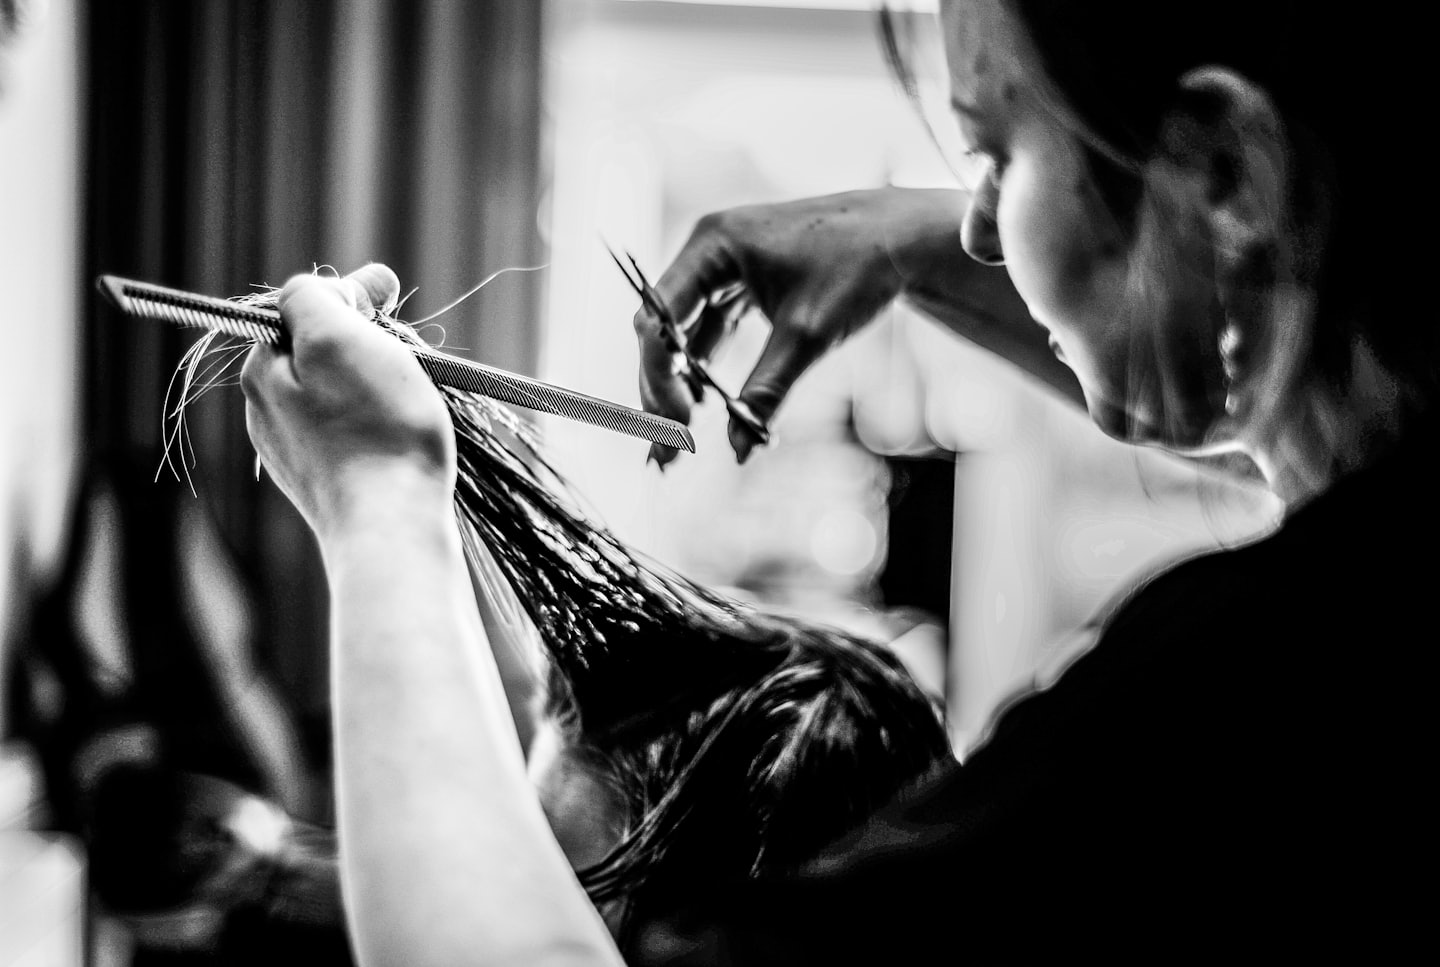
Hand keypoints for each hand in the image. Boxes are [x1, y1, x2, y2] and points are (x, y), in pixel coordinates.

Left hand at [241, 264, 454, 541]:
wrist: (392, 527)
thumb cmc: (375, 430)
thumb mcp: (338, 339)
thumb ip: (316, 297)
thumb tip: (329, 285)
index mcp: (261, 371)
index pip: (303, 306)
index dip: (353, 299)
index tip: (391, 304)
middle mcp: (268, 412)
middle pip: (324, 349)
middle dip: (369, 344)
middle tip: (408, 363)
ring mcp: (297, 453)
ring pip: (343, 392)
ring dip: (380, 385)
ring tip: (411, 406)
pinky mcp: (330, 484)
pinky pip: (356, 433)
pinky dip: (382, 425)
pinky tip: (403, 440)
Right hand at [635, 187, 969, 464]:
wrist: (903, 238)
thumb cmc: (858, 268)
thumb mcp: (808, 335)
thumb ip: (767, 391)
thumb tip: (740, 449)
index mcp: (712, 244)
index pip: (658, 314)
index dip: (659, 371)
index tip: (682, 419)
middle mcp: (708, 252)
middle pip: (663, 328)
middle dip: (662, 387)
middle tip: (666, 446)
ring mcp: (723, 268)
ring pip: (684, 334)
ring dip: (679, 383)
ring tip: (673, 438)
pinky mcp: (742, 285)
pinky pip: (710, 331)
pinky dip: (705, 368)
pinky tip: (701, 405)